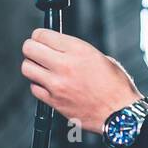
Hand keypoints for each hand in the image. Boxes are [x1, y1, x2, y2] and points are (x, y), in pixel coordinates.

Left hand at [21, 28, 142, 133]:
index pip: (41, 35)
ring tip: (41, 68)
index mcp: (77, 50)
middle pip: (29, 49)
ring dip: (32, 66)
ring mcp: (57, 84)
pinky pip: (34, 88)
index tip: (41, 39)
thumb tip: (59, 47)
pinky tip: (48, 85)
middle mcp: (64, 65)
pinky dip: (38, 85)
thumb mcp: (99, 56)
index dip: (39, 36)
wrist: (120, 113)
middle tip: (37, 52)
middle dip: (31, 48)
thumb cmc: (115, 86)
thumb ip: (75, 50)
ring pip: (27, 68)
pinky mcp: (54, 101)